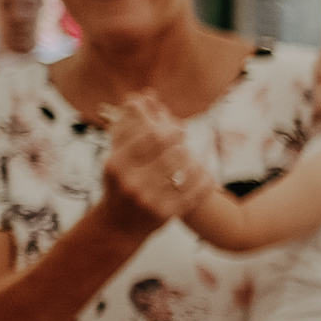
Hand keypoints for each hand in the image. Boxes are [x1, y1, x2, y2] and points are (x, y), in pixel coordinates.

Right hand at [102, 94, 202, 225]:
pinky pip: (196, 190)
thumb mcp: (116, 155)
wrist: (118, 226)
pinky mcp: (166, 214)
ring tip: (190, 157)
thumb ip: (129, 125)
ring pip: (187, 169)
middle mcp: (131, 183)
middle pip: (173, 151)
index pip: (151, 136)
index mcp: (116, 164)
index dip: (170, 128)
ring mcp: (149, 201)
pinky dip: (203, 178)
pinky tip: (202, 174)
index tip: (178, 128)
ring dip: (193, 159)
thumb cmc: (119, 182)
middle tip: (183, 139)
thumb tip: (145, 94)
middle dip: (181, 142)